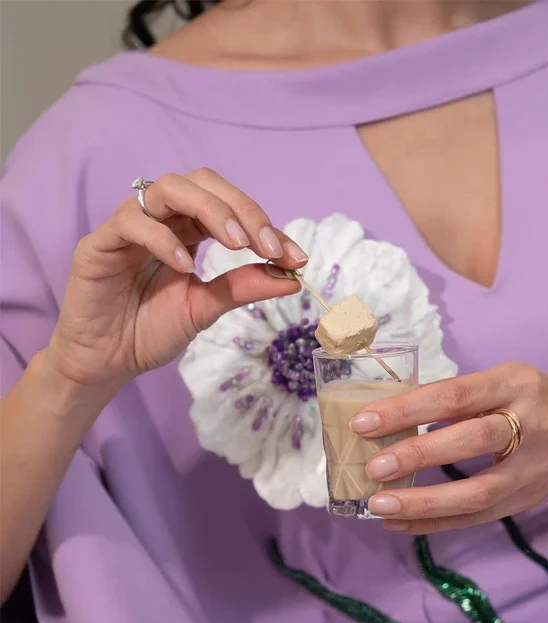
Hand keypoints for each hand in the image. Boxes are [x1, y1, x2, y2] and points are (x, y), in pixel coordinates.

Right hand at [46, 168, 306, 388]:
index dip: (265, 227)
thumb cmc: (151, 330)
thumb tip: (292, 277)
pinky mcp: (99, 243)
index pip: (230, 209)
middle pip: (203, 183)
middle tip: (267, 246)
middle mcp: (161, 218)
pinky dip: (163, 239)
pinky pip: (132, 222)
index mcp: (188, 229)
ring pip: (169, 188)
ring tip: (235, 244)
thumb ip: (243, 287)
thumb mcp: (206, 308)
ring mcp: (129, 226)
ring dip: (210, 210)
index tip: (295, 257)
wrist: (107, 361)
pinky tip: (185, 266)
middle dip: (242, 209)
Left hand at [350, 363, 547, 532]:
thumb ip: (451, 398)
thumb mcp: (495, 382)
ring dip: (423, 502)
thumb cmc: (517, 400)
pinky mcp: (527, 500)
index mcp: (514, 383)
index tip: (364, 424)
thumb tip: (381, 422)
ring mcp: (534, 467)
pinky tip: (399, 523)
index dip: (408, 410)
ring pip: (478, 491)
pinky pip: (477, 518)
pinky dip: (434, 523)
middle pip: (471, 441)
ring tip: (380, 505)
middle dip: (417, 455)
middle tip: (374, 467)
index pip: (455, 395)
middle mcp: (532, 423)